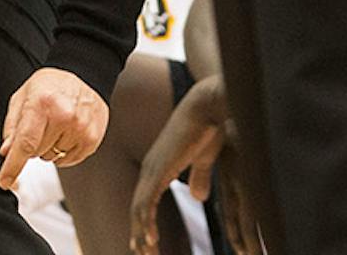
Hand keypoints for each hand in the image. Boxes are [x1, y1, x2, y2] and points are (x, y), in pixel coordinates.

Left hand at [0, 68, 107, 188]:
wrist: (84, 75)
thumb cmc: (50, 85)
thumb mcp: (24, 96)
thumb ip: (12, 125)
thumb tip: (6, 151)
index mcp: (42, 103)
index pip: (25, 143)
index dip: (13, 165)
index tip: (4, 181)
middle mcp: (64, 116)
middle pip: (37, 152)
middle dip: (32, 145)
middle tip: (40, 125)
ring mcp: (80, 129)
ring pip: (53, 158)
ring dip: (49, 148)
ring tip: (56, 126)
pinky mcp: (92, 139)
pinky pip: (69, 160)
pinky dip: (63, 152)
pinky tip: (66, 132)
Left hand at [132, 74, 228, 254]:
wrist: (207, 106)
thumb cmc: (209, 128)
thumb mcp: (203, 159)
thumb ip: (198, 177)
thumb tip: (197, 196)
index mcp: (159, 165)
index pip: (145, 199)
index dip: (144, 221)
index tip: (147, 242)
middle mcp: (150, 167)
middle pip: (138, 207)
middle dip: (139, 233)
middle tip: (142, 253)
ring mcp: (152, 168)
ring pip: (139, 209)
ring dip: (141, 233)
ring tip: (145, 252)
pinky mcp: (158, 169)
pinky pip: (147, 203)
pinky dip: (146, 223)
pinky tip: (150, 240)